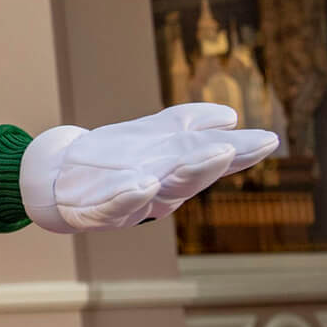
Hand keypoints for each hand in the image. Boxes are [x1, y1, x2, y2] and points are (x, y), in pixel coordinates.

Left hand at [21, 103, 278, 233]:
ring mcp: (129, 200)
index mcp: (173, 169)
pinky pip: (115, 206)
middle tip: (235, 148)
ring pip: (162, 190)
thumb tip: (228, 116)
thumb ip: (188, 126)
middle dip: (211, 162)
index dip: (238, 151)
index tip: (268, 140)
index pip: (208, 156)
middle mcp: (159, 187)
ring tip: (209, 155)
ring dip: (186, 175)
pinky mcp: (96, 211)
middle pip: (189, 175)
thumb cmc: (112, 160)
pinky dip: (130, 197)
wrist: (58, 177)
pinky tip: (144, 185)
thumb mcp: (152, 139)